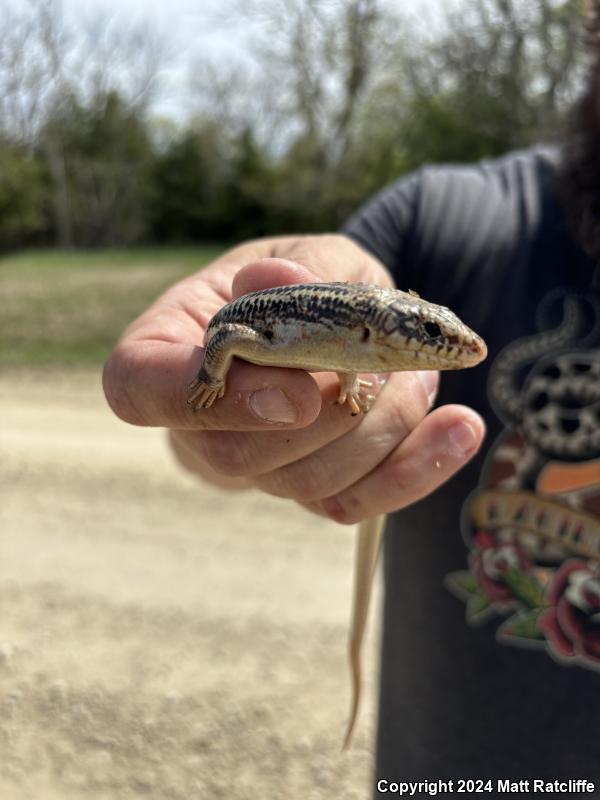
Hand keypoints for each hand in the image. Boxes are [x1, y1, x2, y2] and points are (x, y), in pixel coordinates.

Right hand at [103, 234, 484, 522]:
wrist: (325, 324)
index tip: (293, 391)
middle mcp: (199, 424)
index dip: (204, 399)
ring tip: (422, 371)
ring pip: (309, 482)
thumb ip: (296, 270)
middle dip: (331, 410)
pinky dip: (415, 469)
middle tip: (387, 359)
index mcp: (165, 349)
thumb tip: (280, 286)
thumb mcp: (299, 256)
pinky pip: (353, 503)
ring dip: (383, 425)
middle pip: (242, 453)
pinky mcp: (309, 489)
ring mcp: (253, 467)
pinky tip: (460, 430)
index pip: (140, 389)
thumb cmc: (297, 284)